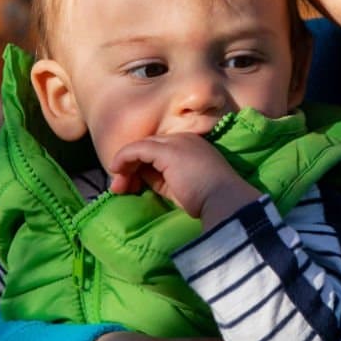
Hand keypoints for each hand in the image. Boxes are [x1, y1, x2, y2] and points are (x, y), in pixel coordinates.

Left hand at [106, 134, 257, 226]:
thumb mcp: (180, 188)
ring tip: (117, 186)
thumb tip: (140, 176)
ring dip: (125, 166)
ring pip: (141, 147)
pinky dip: (123, 159)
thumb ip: (162, 179)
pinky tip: (116, 172)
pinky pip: (137, 150)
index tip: (132, 186)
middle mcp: (184, 139)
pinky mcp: (167, 151)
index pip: (159, 151)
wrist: (224, 201)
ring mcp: (176, 143)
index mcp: (191, 147)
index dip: (142, 166)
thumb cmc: (208, 201)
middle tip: (120, 187)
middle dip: (130, 166)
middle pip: (148, 147)